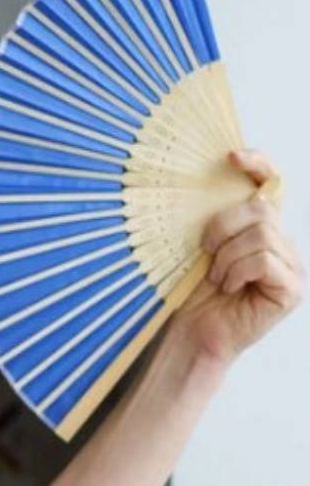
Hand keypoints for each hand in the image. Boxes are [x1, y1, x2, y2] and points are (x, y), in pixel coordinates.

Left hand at [166, 148, 303, 375]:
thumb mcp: (200, 243)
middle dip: (224, 227)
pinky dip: (237, 272)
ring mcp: (293, 265)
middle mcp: (283, 242)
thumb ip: (214, 216)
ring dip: (227, 256)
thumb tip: (203, 178)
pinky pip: (264, 261)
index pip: (272, 183)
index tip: (230, 156)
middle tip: (205, 250)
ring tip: (216, 277)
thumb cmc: (192, 287)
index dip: (258, 163)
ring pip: (262, 236)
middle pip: (263, 209)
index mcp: (261, 226)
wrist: (192, 329)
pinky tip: (228, 287)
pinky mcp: (293, 288)